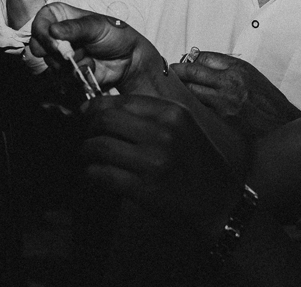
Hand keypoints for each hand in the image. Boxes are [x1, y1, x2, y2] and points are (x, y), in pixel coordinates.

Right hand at [30, 2, 163, 92]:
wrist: (129, 59)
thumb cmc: (115, 35)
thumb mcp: (97, 26)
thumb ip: (75, 28)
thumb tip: (53, 30)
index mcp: (62, 17)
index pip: (40, 21)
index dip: (42, 32)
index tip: (54, 43)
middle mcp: (58, 36)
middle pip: (38, 45)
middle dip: (54, 52)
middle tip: (70, 54)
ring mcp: (61, 54)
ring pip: (50, 63)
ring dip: (69, 64)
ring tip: (88, 57)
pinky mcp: (67, 72)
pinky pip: (61, 77)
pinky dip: (76, 74)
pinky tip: (90, 67)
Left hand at [81, 94, 239, 234]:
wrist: (217, 199)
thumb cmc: (196, 161)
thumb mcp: (183, 126)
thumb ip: (151, 114)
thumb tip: (105, 107)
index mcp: (172, 113)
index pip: (121, 101)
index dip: (95, 106)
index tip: (85, 112)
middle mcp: (162, 133)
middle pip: (105, 120)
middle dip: (86, 127)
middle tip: (82, 134)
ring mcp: (153, 161)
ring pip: (100, 147)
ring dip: (84, 151)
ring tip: (84, 155)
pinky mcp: (145, 188)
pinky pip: (103, 175)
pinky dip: (90, 174)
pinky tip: (91, 174)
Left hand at [176, 51, 300, 136]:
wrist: (283, 125)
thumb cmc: (268, 102)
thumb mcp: (252, 76)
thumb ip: (228, 69)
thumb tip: (201, 65)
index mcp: (238, 67)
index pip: (203, 56)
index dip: (189, 59)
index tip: (182, 62)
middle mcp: (231, 80)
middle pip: (192, 71)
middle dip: (177, 72)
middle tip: (168, 74)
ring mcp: (225, 100)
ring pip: (191, 90)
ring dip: (179, 90)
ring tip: (172, 91)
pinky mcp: (222, 119)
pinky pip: (198, 109)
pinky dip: (189, 107)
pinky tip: (183, 107)